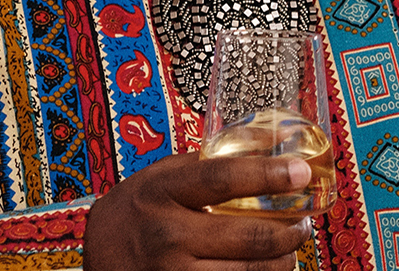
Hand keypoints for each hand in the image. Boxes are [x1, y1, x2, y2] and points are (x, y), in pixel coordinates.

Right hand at [84, 152, 316, 270]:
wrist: (95, 260)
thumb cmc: (132, 214)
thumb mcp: (157, 178)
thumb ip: (202, 164)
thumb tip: (265, 139)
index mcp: (162, 192)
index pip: (223, 179)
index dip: (268, 175)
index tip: (301, 172)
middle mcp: (167, 234)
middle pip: (249, 236)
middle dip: (290, 231)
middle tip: (303, 222)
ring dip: (283, 261)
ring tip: (291, 248)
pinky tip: (267, 268)